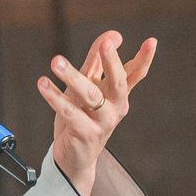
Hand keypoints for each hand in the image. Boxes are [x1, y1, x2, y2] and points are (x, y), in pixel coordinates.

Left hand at [42, 29, 157, 194]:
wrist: (74, 159)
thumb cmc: (82, 119)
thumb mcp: (89, 87)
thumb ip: (97, 62)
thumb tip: (113, 35)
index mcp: (119, 95)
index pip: (135, 74)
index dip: (144, 58)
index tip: (152, 41)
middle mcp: (115, 108)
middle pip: (117, 82)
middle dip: (112, 61)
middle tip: (106, 44)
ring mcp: (103, 122)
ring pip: (90, 95)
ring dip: (72, 76)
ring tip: (56, 61)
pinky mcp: (85, 133)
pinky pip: (69, 112)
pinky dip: (54, 97)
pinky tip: (43, 84)